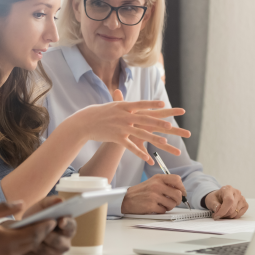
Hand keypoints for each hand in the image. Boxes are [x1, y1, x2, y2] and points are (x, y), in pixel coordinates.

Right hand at [0, 202, 54, 254]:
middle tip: (50, 224)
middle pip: (32, 244)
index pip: (33, 234)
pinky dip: (20, 249)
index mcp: (7, 241)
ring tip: (36, 231)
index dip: (45, 226)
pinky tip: (18, 242)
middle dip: (42, 234)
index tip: (53, 219)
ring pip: (24, 252)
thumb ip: (4, 207)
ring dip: (31, 242)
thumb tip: (22, 203)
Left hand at [19, 197, 75, 254]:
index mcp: (68, 227)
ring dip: (35, 243)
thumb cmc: (37, 216)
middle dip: (46, 234)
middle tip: (35, 228)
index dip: (66, 224)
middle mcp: (65, 243)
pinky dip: (28, 252)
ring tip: (25, 235)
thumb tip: (60, 200)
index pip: (71, 226)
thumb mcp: (42, 206)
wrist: (25, 228)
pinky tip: (22, 245)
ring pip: (45, 251)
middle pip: (58, 242)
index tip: (60, 220)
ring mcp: (55, 254)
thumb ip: (51, 202)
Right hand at [64, 89, 186, 163]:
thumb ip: (121, 102)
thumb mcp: (111, 105)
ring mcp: (121, 127)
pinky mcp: (117, 138)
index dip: (152, 104)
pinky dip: (140, 153)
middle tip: (170, 125)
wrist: (85, 122)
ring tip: (164, 141)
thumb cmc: (98, 113)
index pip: (141, 104)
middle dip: (158, 123)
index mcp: (124, 106)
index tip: (163, 104)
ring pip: (140, 133)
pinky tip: (147, 158)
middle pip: (144, 119)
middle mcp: (124, 115)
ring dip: (153, 138)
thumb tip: (125, 95)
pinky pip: (130, 146)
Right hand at [121, 174, 186, 213]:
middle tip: (173, 202)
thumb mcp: (153, 182)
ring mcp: (154, 195)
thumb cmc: (141, 191)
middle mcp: (156, 185)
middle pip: (178, 194)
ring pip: (172, 204)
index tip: (182, 193)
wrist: (126, 198)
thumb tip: (181, 191)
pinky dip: (161, 211)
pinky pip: (164, 211)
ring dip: (169, 207)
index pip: (177, 180)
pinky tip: (156, 208)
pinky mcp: (151, 205)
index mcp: (158, 178)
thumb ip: (165, 183)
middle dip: (178, 200)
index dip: (182, 188)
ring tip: (163, 205)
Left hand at [205, 186, 247, 219]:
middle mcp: (237, 193)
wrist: (219, 197)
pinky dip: (233, 217)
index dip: (223, 210)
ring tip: (222, 213)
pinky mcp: (245, 205)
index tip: (217, 215)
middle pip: (232, 209)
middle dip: (224, 214)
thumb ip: (214, 204)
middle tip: (217, 215)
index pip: (229, 200)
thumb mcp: (211, 200)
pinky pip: (239, 215)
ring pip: (235, 213)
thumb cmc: (216, 198)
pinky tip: (228, 213)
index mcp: (228, 189)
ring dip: (227, 216)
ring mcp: (242, 199)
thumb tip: (218, 209)